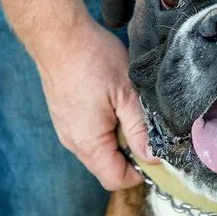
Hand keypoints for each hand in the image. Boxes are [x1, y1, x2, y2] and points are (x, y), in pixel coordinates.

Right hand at [34, 18, 158, 190]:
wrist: (59, 35)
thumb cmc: (93, 60)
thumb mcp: (128, 94)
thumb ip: (141, 129)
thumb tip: (154, 158)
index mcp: (89, 143)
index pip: (115, 180)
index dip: (140, 173)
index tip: (157, 154)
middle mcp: (73, 142)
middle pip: (107, 166)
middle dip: (131, 154)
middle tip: (146, 125)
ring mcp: (66, 129)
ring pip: (99, 149)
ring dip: (119, 137)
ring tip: (130, 109)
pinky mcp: (65, 116)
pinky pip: (90, 134)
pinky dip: (107, 126)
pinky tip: (114, 102)